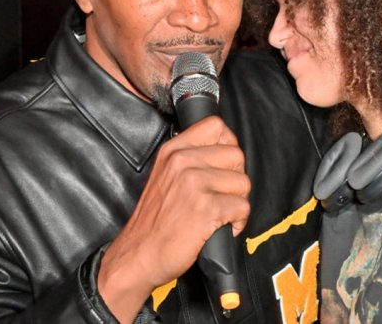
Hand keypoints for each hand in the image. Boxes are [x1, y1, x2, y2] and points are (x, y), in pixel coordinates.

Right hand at [98, 116, 249, 320]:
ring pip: (243, 182)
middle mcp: (182, 162)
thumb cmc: (155, 221)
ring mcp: (194, 183)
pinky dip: (238, 222)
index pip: (216, 126)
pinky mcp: (206, 207)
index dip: (227, 145)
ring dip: (238, 202)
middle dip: (236, 178)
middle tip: (222, 196)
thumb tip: (224, 151)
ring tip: (220, 213)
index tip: (224, 165)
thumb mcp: (164, 176)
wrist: (138, 255)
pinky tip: (222, 227)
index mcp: (173, 151)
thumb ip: (189, 159)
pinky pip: (242, 207)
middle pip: (236, 154)